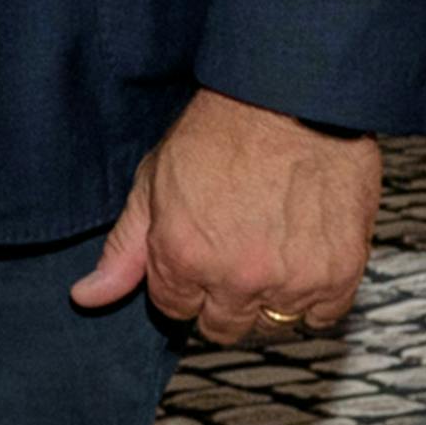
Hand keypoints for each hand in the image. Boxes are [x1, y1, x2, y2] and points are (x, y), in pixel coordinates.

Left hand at [72, 85, 371, 348]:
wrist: (293, 97)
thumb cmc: (222, 130)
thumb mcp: (154, 180)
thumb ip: (124, 249)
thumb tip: (87, 297)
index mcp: (183, 258)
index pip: (174, 309)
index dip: (183, 282)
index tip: (200, 254)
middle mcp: (235, 279)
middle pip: (222, 327)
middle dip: (222, 298)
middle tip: (237, 254)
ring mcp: (290, 281)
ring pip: (271, 324)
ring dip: (268, 299)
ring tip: (272, 251)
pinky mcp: (338, 274)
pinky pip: (322, 317)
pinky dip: (315, 298)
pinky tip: (304, 260)